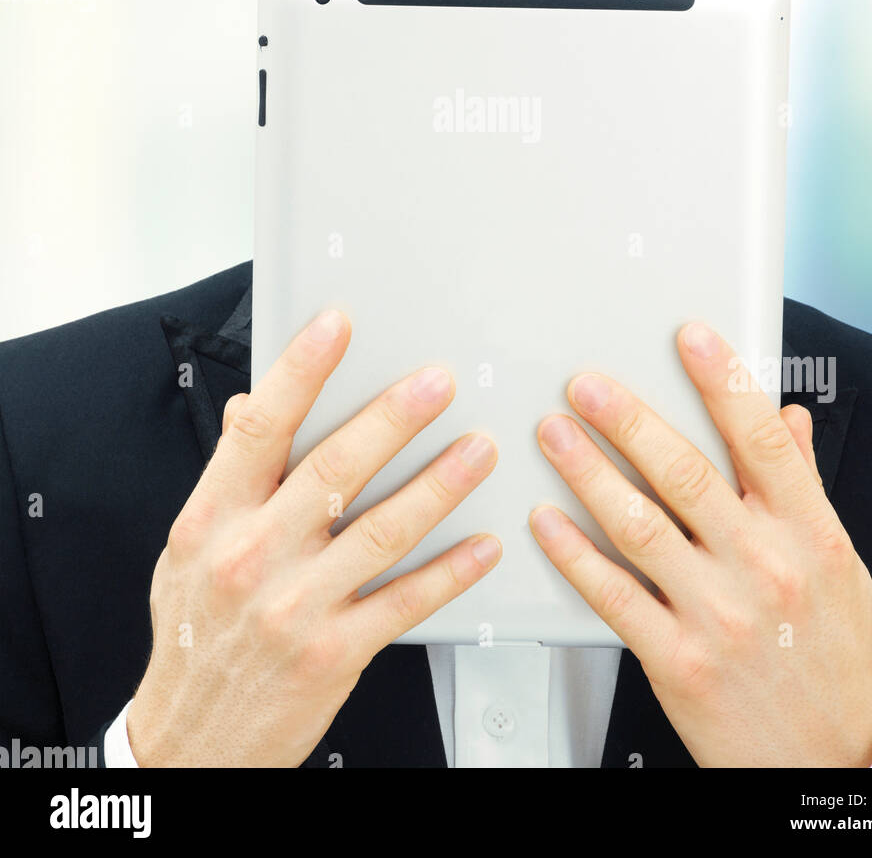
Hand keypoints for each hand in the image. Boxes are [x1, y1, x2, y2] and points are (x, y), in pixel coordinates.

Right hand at [127, 308, 499, 766]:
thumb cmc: (195, 636)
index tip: (337, 326)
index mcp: (214, 519)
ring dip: (439, 484)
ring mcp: (297, 607)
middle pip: (334, 469)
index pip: (260, 428)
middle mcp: (254, 557)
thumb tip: (253, 409)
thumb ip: (229, 478)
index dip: (301, 371)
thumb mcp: (189, 549)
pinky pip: (405, 602)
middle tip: (436, 383)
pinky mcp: (336, 653)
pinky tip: (483, 544)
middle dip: (393, 418)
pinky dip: (450, 571)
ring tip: (478, 449)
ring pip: (382, 530)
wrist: (192, 743)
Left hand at [529, 321, 871, 766]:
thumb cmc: (827, 654)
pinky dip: (573, 554)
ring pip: (639, 526)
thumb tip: (788, 418)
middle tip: (585, 384)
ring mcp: (718, 616)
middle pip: (686, 474)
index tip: (688, 338)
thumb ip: (803, 487)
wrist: (820, 758)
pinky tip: (545, 520)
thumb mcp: (836, 564)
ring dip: (588, 473)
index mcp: (807, 534)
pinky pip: (613, 595)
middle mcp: (764, 568)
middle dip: (627, 420)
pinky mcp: (677, 659)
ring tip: (554, 434)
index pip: (762, 440)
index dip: (723, 382)